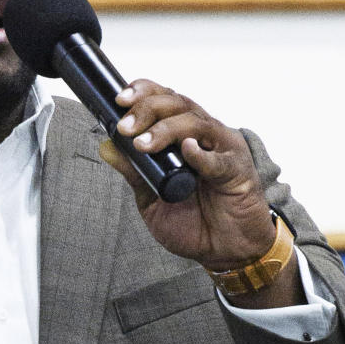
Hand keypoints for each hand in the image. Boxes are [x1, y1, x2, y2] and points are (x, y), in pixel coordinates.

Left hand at [101, 79, 304, 307]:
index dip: (144, 92)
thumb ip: (133, 172)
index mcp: (184, 135)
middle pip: (178, 104)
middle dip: (148, 109)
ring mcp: (223, 150)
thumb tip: (106, 147)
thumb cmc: (195, 223)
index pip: (165, 99)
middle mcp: (204, 135)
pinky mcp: (238, 171)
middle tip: (126, 127)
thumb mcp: (152, 198)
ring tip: (144, 144)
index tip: (120, 100)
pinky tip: (188, 150)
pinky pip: (219, 158)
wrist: (225, 251)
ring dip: (167, 129)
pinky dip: (202, 154)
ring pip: (196, 122)